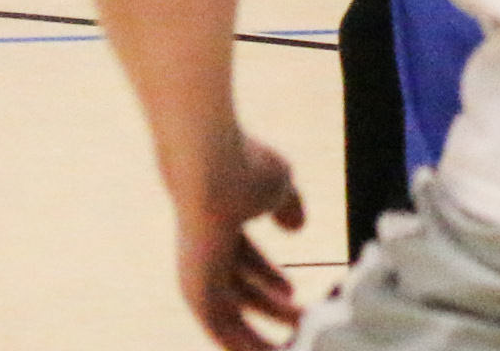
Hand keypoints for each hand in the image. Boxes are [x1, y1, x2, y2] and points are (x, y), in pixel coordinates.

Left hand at [173, 132, 304, 350]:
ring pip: (230, 317)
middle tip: (302, 322)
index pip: (245, 264)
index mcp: (220, 230)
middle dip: (271, 308)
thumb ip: (287, 206)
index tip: (294, 294)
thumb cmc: (246, 168)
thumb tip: (296, 227)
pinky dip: (246, 344)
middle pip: (239, 292)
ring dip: (261, 333)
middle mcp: (204, 258)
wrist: (214, 168)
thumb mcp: (278, 187)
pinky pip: (223, 331)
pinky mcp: (197, 293)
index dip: (270, 280)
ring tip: (296, 341)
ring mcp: (197, 276)